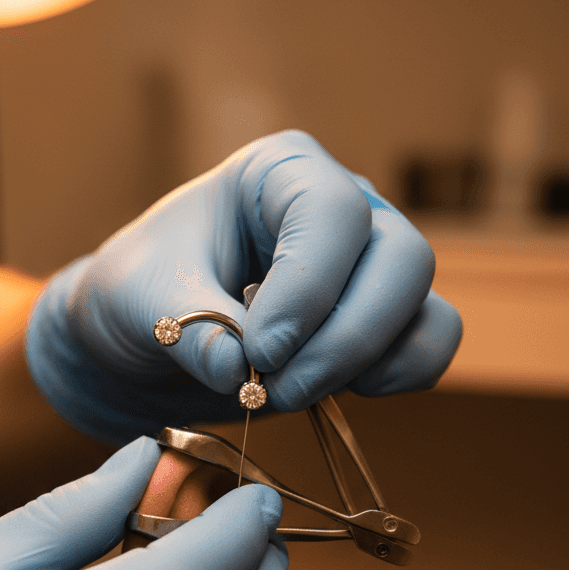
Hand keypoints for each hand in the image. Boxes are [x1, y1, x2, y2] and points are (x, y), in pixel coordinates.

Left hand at [26, 130, 461, 443]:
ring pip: (421, 306)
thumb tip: (241, 373)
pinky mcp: (378, 321)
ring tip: (287, 395)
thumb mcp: (142, 301)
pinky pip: (427, 344)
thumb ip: (191, 331)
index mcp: (281, 173)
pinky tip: (334, 395)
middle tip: (277, 388)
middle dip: (344, 338)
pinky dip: (397, 377)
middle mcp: (343, 207)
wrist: (144, 337)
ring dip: (364, 364)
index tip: (259, 352)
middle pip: (401, 259)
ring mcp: (369, 264)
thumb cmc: (141, 291)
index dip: (308, 289)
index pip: (332, 213)